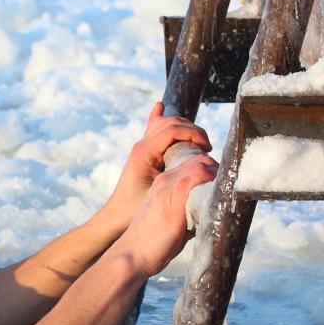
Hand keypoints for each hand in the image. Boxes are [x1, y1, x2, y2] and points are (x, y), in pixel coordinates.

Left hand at [99, 102, 212, 233]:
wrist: (115, 217)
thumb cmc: (135, 209)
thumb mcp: (161, 194)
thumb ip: (180, 178)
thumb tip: (206, 165)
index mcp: (144, 151)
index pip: (173, 129)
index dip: (195, 133)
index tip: (208, 148)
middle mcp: (142, 145)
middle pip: (172, 122)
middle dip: (193, 130)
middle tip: (207, 148)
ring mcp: (142, 148)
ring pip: (166, 124)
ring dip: (185, 128)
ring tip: (200, 143)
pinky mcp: (145, 154)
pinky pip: (154, 130)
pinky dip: (160, 118)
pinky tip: (159, 107)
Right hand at [112, 150, 218, 276]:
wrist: (132, 254)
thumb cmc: (153, 243)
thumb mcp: (171, 220)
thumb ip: (187, 209)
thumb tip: (209, 212)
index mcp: (163, 184)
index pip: (193, 163)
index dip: (211, 170)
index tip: (220, 187)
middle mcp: (165, 180)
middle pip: (200, 160)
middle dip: (218, 171)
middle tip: (226, 191)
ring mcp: (169, 187)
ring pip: (202, 164)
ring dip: (217, 176)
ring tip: (224, 196)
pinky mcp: (175, 197)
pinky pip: (200, 176)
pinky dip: (213, 182)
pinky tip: (218, 199)